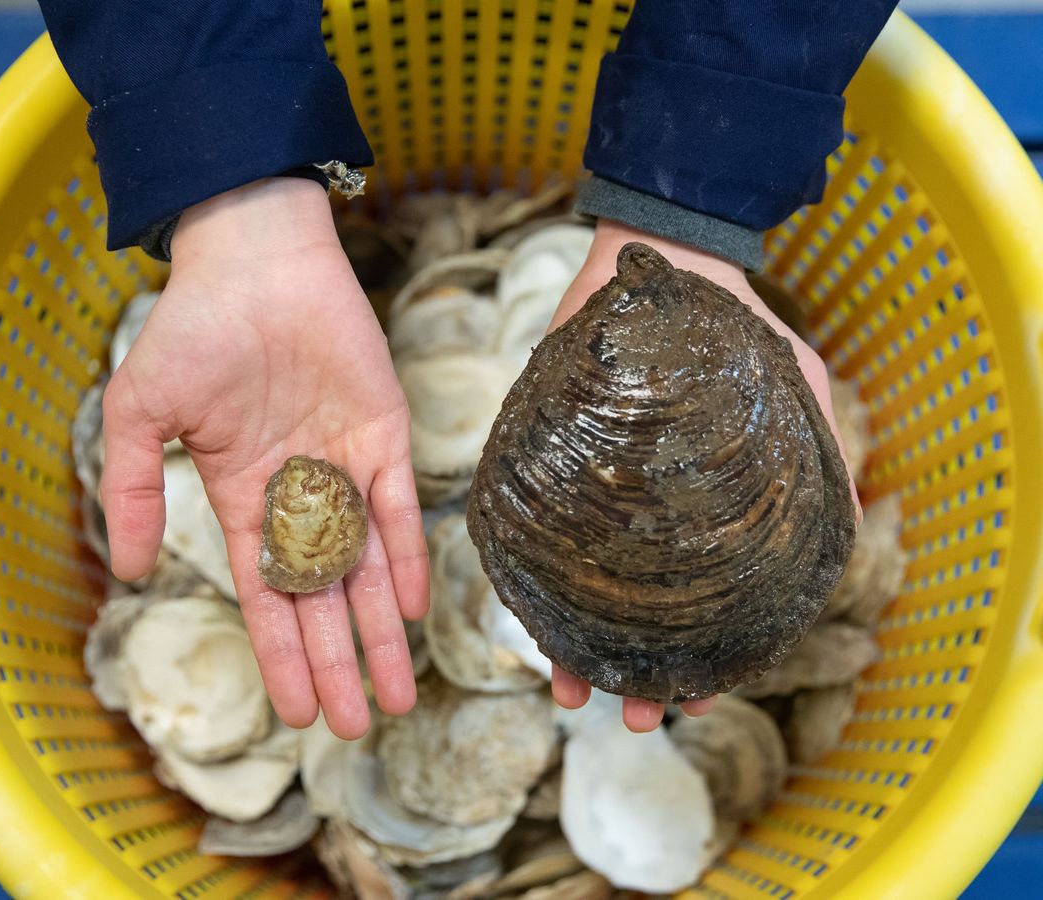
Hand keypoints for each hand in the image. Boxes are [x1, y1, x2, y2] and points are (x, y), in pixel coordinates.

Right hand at [100, 178, 428, 739]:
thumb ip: (133, 489)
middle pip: (324, 599)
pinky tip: (412, 608)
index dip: (281, 655)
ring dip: (382, 631)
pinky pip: (400, 507)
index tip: (296, 712)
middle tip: (357, 725)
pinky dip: (408, 556)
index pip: (268, 596)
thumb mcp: (139, 413)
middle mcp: (301, 494)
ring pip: (369, 567)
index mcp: (245, 498)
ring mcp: (346, 466)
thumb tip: (126, 570)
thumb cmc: (193, 328)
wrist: (256, 259)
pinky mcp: (386, 432)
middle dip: (339, 663)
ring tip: (396, 693)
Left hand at [546, 219, 860, 730]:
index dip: (706, 656)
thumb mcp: (791, 386)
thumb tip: (852, 517)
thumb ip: (818, 451)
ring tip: (573, 691)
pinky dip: (531, 577)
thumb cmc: (731, 330)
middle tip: (632, 716)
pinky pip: (534, 530)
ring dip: (580, 643)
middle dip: (638, 669)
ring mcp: (592, 494)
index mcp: (701, 513)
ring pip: (583, 587)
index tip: (696, 699)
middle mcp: (644, 515)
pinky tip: (526, 616)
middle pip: (639, 611)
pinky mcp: (548, 464)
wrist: (662, 257)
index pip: (705, 603)